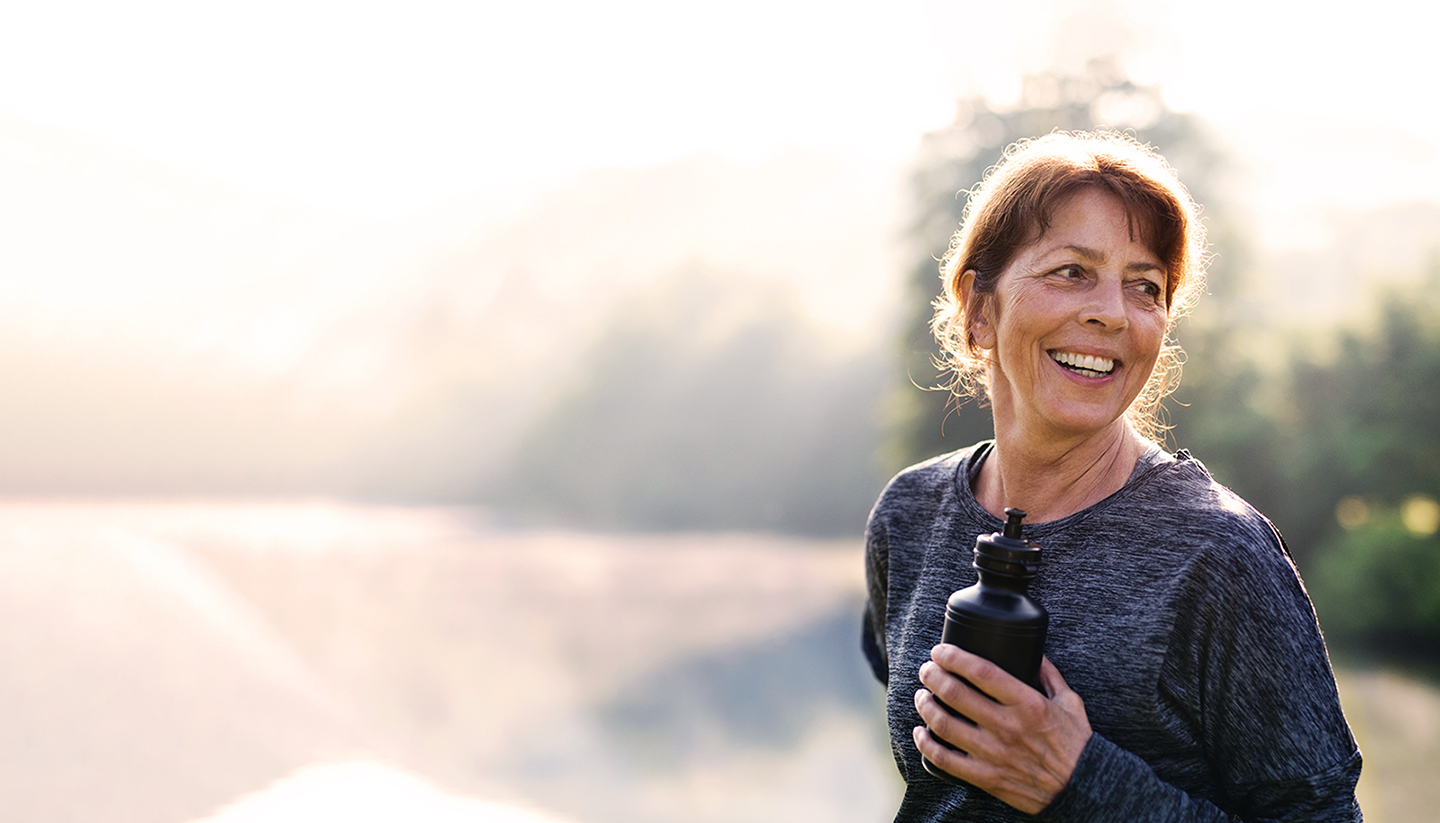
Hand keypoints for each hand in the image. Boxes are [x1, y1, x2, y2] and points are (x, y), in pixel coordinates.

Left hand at [913, 645, 1091, 813]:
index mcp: (1027, 703)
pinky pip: (945, 760)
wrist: (1083, 790)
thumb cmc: (1076, 744)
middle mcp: (1007, 726)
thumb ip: (1050, 675)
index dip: (953, 656)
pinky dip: (926, 744)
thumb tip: (1035, 652)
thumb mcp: (1070, 702)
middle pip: (955, 693)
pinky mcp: (986, 777)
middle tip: (926, 670)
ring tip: (922, 696)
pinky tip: (921, 733)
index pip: (980, 671)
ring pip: (944, 724)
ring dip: (925, 706)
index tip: (940, 651)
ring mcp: (994, 754)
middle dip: (932, 676)